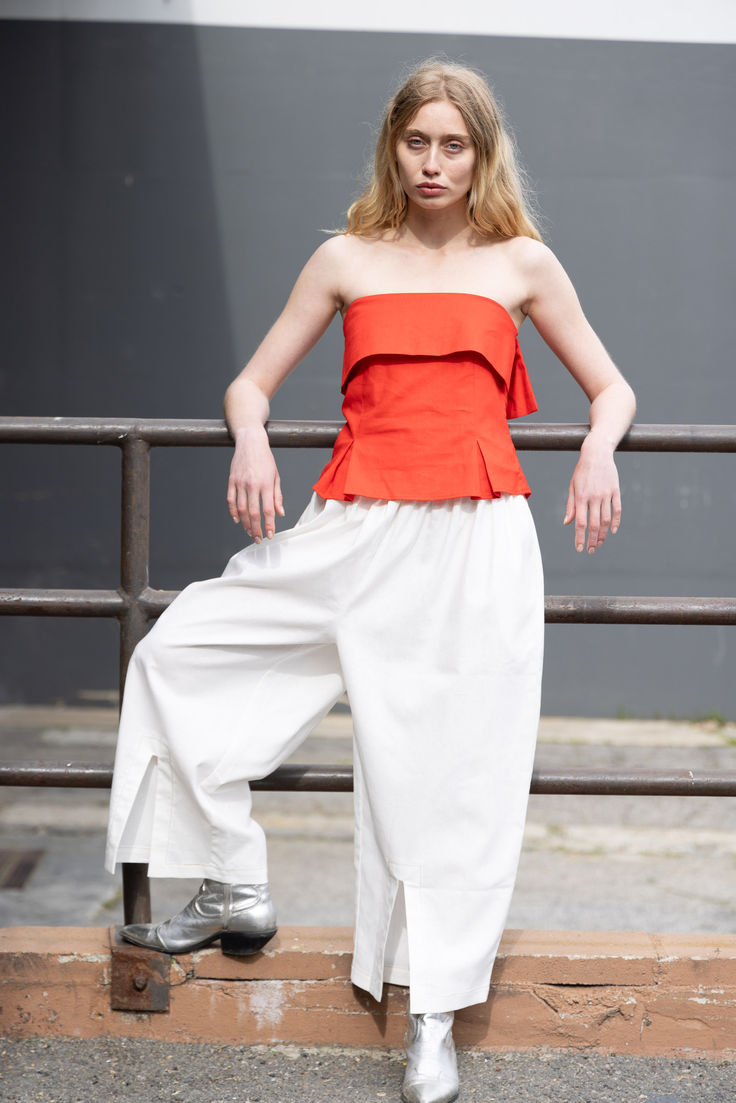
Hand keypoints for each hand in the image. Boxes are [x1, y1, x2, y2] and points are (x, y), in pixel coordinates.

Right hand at [226, 426, 284, 541]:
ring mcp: (240, 483)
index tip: (270, 534)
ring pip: (240, 509)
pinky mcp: (231, 481)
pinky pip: (230, 500)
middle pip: (252, 513)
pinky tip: (237, 520)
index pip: (268, 510)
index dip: (269, 525)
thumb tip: (280, 513)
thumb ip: (277, 496)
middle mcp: (252, 484)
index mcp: (265, 484)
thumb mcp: (276, 476)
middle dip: (256, 529)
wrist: (250, 442)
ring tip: (249, 532)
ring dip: (244, 524)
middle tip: (258, 539)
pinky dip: (233, 512)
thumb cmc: (265, 459)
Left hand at [563, 433, 621, 553]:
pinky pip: (617, 510)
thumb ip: (570, 506)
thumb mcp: (572, 487)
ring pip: (606, 519)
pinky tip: (613, 531)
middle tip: (591, 550)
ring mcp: (606, 494)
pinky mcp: (615, 491)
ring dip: (604, 534)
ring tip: (600, 543)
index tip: (579, 548)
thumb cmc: (581, 472)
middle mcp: (594, 497)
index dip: (580, 537)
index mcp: (581, 497)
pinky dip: (616, 522)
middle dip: (593, 540)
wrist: (596, 454)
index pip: (580, 522)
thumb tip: (567, 523)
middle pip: (594, 524)